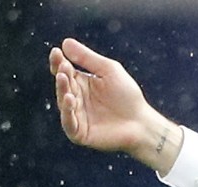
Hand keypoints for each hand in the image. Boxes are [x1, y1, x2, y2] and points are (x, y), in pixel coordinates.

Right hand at [48, 38, 181, 172]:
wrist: (141, 122)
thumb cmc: (127, 95)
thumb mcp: (108, 70)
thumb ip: (87, 58)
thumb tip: (65, 42)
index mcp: (81, 84)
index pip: (64, 71)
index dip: (58, 62)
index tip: (56, 52)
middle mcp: (76, 99)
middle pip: (63, 86)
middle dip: (61, 76)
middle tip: (63, 67)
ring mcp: (77, 117)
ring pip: (63, 104)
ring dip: (61, 91)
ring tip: (64, 79)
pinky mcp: (80, 133)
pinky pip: (69, 124)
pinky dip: (67, 113)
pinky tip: (70, 100)